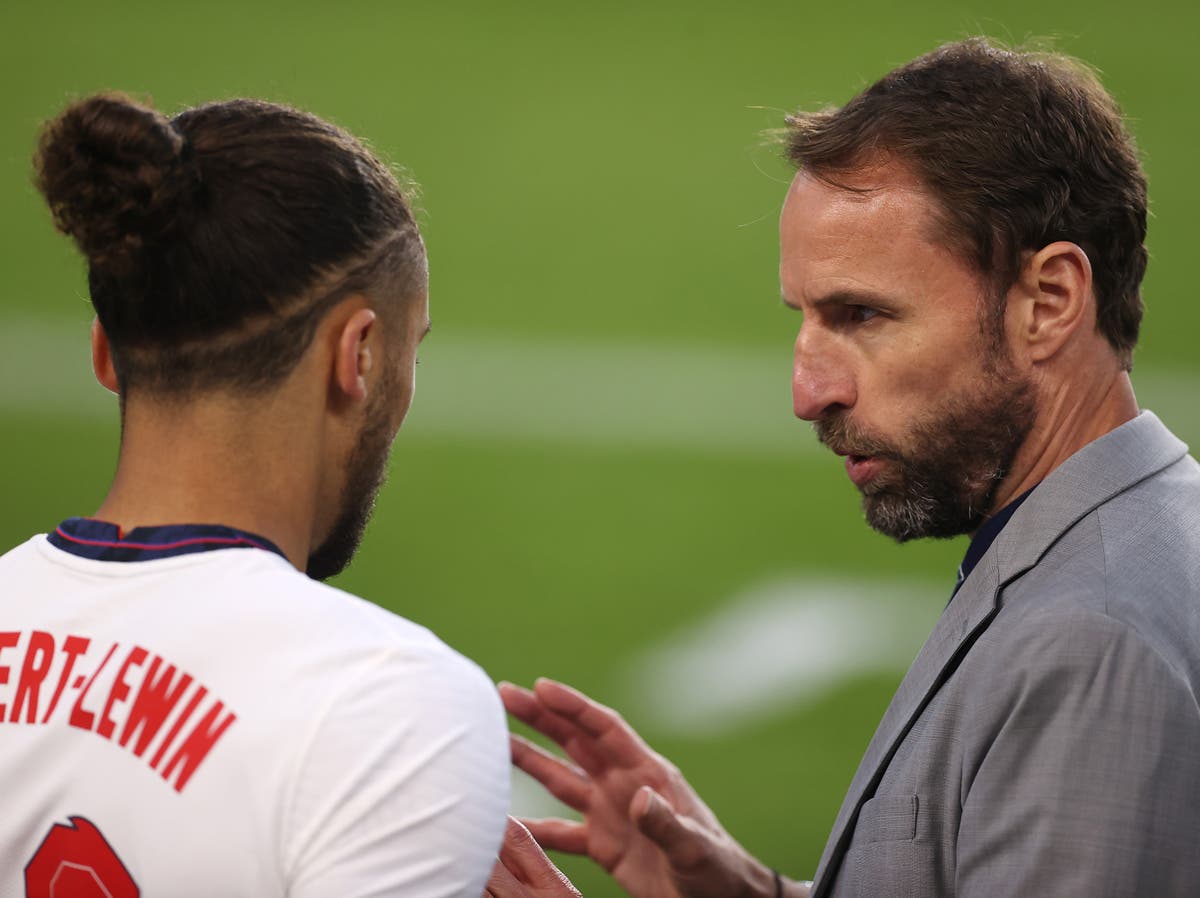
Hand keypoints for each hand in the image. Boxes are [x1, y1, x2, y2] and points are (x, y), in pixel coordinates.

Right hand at [499, 678, 780, 897]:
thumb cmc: (718, 870)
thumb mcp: (696, 848)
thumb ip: (667, 823)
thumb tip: (639, 797)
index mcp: (648, 774)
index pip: (605, 730)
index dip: (573, 707)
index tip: (541, 687)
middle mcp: (623, 785)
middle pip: (575, 742)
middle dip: (540, 717)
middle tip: (503, 694)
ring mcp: (611, 813)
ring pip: (561, 778)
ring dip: (529, 759)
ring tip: (492, 743)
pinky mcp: (603, 845)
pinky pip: (560, 832)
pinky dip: (532, 828)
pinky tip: (503, 823)